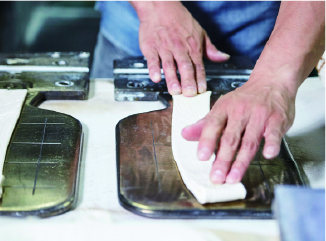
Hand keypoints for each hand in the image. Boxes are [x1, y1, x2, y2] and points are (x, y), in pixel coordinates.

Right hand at [133, 2, 229, 95]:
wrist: (160, 6)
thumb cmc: (180, 20)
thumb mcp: (200, 32)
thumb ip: (211, 49)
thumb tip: (224, 58)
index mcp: (192, 47)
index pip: (198, 66)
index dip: (200, 79)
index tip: (201, 91)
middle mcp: (179, 49)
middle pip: (184, 67)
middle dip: (188, 81)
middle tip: (189, 94)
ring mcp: (164, 48)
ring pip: (169, 65)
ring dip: (172, 79)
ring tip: (175, 91)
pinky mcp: (151, 47)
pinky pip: (152, 59)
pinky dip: (154, 69)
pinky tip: (156, 78)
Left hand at [181, 74, 295, 183]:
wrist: (271, 81)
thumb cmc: (244, 98)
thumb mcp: (221, 107)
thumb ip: (204, 124)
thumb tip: (184, 134)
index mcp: (224, 108)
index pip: (213, 125)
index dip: (206, 141)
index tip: (202, 157)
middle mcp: (241, 111)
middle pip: (230, 138)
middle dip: (223, 160)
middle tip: (216, 177)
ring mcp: (260, 115)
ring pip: (249, 141)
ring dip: (241, 161)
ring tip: (233, 178)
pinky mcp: (277, 120)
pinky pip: (274, 133)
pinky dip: (271, 144)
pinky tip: (267, 155)